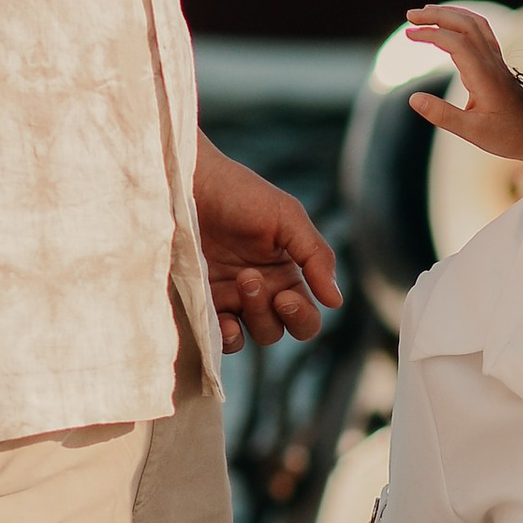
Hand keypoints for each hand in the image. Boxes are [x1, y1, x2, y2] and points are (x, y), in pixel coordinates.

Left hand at [194, 139, 343, 347]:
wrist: (186, 184)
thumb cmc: (238, 193)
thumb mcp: (287, 216)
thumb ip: (316, 257)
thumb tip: (336, 302)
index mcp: (286, 273)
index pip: (306, 316)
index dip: (302, 316)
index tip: (285, 296)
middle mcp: (261, 292)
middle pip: (280, 330)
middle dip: (269, 312)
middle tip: (249, 277)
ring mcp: (229, 299)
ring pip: (252, 335)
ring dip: (251, 318)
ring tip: (237, 282)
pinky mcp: (202, 303)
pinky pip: (219, 338)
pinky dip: (226, 337)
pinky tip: (224, 321)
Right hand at [404, 7, 522, 172]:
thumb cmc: (508, 136)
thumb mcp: (472, 132)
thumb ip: (442, 115)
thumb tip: (413, 99)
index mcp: (484, 76)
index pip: (456, 42)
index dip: (431, 34)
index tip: (409, 34)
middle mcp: (491, 62)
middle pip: (465, 24)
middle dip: (437, 15)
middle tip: (410, 16)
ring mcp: (496, 60)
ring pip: (474, 23)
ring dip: (449, 14)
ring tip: (425, 14)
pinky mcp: (497, 63)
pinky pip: (480, 32)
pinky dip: (461, 21)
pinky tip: (448, 25)